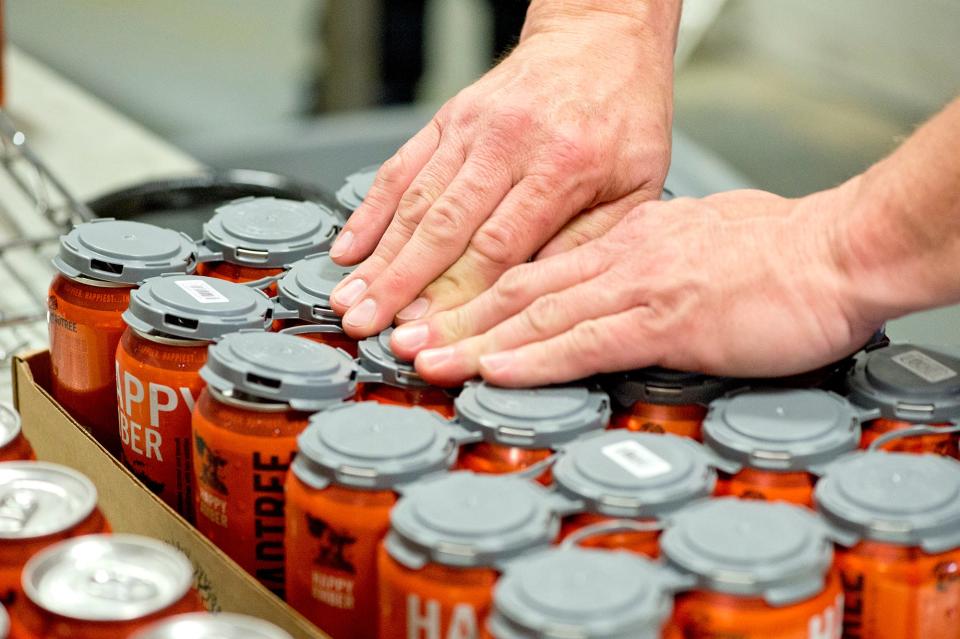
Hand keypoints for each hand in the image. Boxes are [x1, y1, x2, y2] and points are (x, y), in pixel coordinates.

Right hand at [327, 2, 677, 336]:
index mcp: (564, 165)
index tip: (431, 333)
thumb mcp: (637, 186)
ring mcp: (473, 128)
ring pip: (415, 201)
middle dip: (401, 285)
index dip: (458, 296)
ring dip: (379, 257)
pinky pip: (402, 167)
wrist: (600, 37)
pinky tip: (350, 246)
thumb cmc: (623, 113)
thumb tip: (536, 294)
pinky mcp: (450, 118)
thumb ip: (589, 242)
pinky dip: (371, 209)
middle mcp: (510, 143)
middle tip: (369, 325)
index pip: (499, 246)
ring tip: (350, 299)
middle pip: (444, 228)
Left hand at [388, 184, 881, 385]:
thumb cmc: (782, 252)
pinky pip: (585, 342)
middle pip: (516, 292)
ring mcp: (638, 287)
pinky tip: (495, 372)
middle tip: (403, 340)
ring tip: (425, 361)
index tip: (439, 316)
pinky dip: (533, 360)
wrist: (839, 253)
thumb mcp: (701, 244)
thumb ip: (653, 262)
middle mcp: (619, 258)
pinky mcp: (667, 321)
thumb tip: (626, 285)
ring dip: (474, 344)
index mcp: (626, 240)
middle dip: (454, 319)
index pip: (534, 270)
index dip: (479, 297)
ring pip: (536, 317)